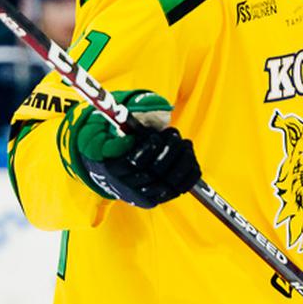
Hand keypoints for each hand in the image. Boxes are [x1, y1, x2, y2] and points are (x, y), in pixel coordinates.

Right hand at [58, 90, 200, 207]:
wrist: (115, 169)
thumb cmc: (121, 142)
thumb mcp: (117, 127)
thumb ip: (127, 117)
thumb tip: (146, 105)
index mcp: (112, 166)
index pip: (133, 161)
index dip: (149, 148)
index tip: (155, 136)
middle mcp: (126, 185)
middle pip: (154, 170)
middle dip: (169, 148)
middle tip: (174, 134)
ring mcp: (142, 194)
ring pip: (168, 181)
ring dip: (182, 159)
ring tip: (183, 143)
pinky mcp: (156, 198)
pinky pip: (179, 189)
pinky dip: (190, 173)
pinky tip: (190, 158)